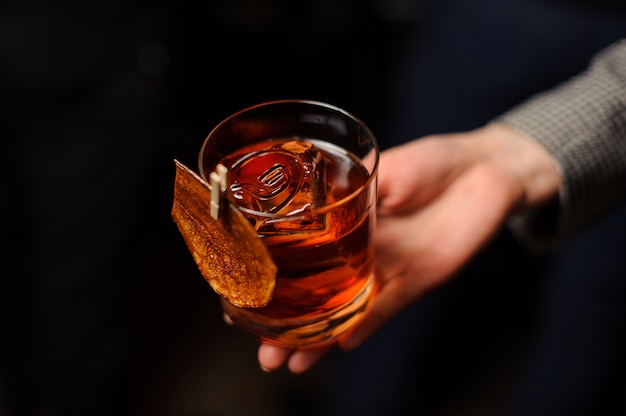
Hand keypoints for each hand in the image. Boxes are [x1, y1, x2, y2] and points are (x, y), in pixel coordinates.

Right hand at [257, 124, 560, 372]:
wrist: (485, 172)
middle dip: (288, 324)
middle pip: (316, 295)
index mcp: (344, 224)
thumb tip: (308, 194)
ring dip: (318, 338)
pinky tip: (340, 345)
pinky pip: (385, 308)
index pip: (299, 257)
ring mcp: (385, 270)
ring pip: (345, 310)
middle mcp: (358, 253)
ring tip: (289, 361)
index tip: (241, 299)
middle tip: (261, 351)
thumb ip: (351, 186)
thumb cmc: (431, 161)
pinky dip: (363, 326)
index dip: (270, 279)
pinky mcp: (415, 281)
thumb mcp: (384, 167)